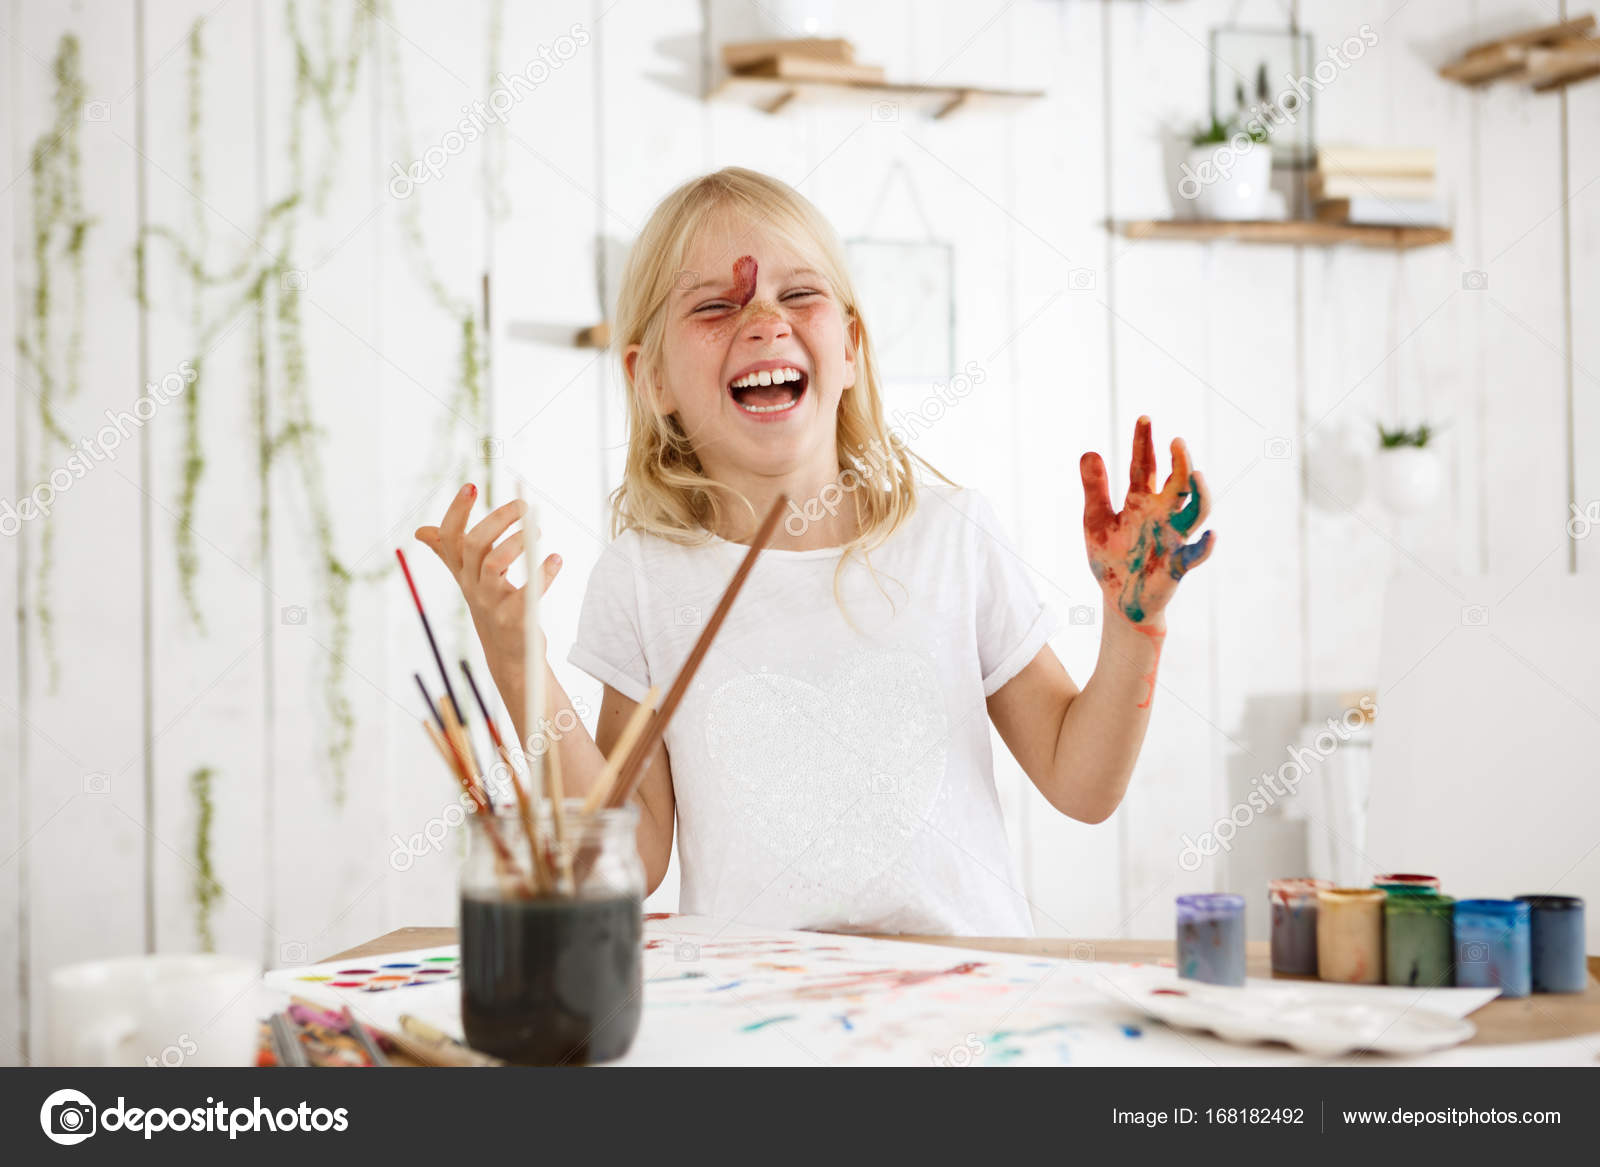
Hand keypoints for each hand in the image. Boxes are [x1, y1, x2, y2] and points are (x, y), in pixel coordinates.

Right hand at [414, 484, 561, 699]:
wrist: (508, 655)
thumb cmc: (490, 608)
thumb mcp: (468, 579)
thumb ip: (448, 553)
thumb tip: (420, 531)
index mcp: (462, 572)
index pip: (450, 537)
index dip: (457, 512)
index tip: (471, 486)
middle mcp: (472, 586)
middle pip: (474, 544)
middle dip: (498, 519)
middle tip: (524, 505)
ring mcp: (491, 604)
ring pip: (495, 564)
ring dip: (517, 542)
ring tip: (539, 531)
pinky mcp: (514, 621)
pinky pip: (528, 593)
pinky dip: (544, 573)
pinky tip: (556, 558)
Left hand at [1080, 417, 1214, 625]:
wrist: (1120, 599)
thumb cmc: (1112, 558)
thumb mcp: (1096, 520)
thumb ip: (1095, 488)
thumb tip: (1089, 451)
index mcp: (1141, 501)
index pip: (1145, 466)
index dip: (1144, 443)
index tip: (1144, 418)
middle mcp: (1162, 514)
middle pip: (1178, 482)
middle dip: (1180, 461)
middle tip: (1175, 440)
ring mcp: (1173, 537)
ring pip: (1196, 511)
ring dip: (1200, 493)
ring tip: (1196, 474)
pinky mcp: (1178, 564)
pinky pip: (1195, 554)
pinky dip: (1205, 546)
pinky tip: (1211, 536)